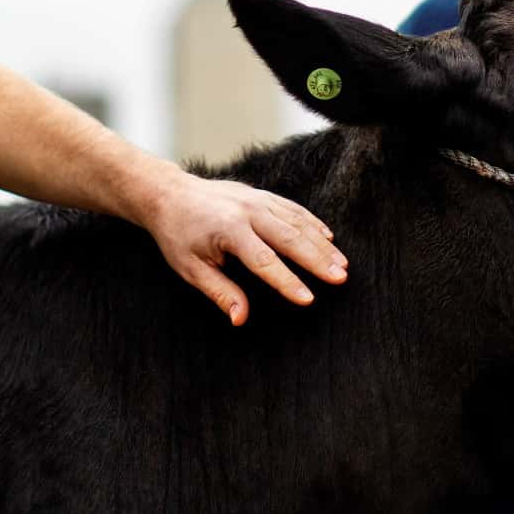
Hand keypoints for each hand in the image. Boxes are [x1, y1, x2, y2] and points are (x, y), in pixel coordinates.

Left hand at [137, 173, 347, 325]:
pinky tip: (329, 239)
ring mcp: (257, 199)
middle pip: (289, 237)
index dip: (287, 281)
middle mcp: (247, 211)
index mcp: (228, 230)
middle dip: (317, 260)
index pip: (264, 261)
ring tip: (342, 265)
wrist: (171, 195)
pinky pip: (293, 209)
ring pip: (297, 222)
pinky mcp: (262, 195)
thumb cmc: (178, 235)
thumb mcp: (190, 269)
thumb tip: (241, 318)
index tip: (308, 299)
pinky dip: (313, 223)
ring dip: (321, 244)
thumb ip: (220, 292)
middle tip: (341, 278)